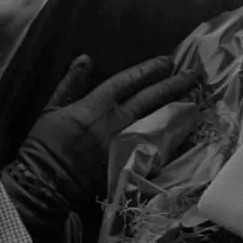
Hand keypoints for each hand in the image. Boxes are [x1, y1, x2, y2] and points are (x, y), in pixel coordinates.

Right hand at [0, 54, 200, 237]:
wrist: (46, 183)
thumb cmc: (45, 145)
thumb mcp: (51, 109)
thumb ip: (70, 83)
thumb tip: (85, 59)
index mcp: (94, 106)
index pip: (127, 81)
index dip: (149, 69)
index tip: (167, 61)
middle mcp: (115, 122)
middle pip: (150, 98)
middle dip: (173, 83)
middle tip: (193, 74)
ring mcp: (126, 143)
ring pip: (159, 120)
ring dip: (178, 106)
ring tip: (197, 95)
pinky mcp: (131, 162)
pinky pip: (158, 145)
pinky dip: (173, 133)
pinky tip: (187, 125)